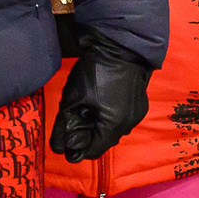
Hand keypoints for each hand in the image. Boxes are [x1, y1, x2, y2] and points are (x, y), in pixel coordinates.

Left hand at [50, 30, 153, 162]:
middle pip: (104, 140)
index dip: (76, 148)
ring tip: (87, 106)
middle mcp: (129, 124)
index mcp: (114, 126)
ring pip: (114, 129)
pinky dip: (110, 115)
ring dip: (99, 124)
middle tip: (74, 116)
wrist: (120, 46)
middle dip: (87, 134)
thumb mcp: (74, 98)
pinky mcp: (139, 103)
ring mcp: (137, 113)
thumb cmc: (95, 71)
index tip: (65, 139)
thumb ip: (65, 125)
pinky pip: (122, 118)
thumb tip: (59, 147)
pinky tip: (100, 100)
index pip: (93, 151)